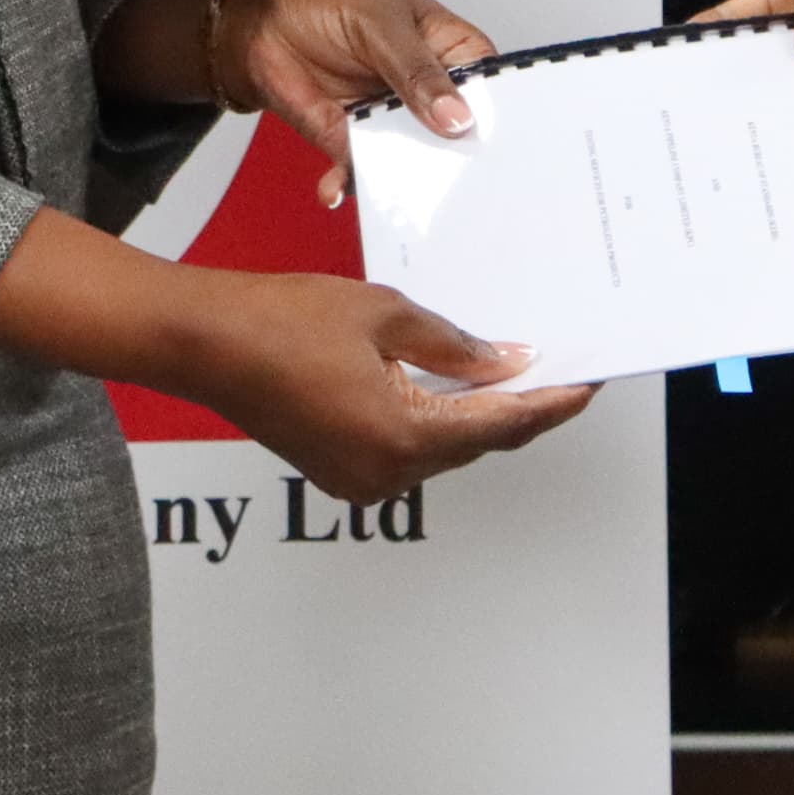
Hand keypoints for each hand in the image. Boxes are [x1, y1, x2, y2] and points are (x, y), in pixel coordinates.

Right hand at [182, 267, 595, 503]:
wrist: (206, 343)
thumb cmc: (282, 322)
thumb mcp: (387, 315)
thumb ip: (456, 346)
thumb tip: (507, 363)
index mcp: (404, 437)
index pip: (504, 425)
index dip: (552, 403)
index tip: (587, 384)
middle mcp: (386, 473)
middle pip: (477, 441)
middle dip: (521, 406)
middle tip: (559, 369)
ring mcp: (361, 479)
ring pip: (444, 447)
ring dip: (477, 413)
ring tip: (514, 371)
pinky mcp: (340, 472)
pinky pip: (408, 448)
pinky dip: (435, 419)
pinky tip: (453, 385)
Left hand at [210, 0, 494, 205]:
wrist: (255, 12)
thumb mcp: (381, 22)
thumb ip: (418, 71)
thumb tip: (457, 118)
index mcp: (451, 50)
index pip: (489, 92)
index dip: (496, 120)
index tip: (498, 152)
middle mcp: (427, 90)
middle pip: (456, 137)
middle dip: (454, 163)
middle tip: (453, 186)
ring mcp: (390, 117)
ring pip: (412, 162)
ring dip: (406, 182)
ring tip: (400, 195)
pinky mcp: (350, 139)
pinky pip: (361, 171)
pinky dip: (350, 184)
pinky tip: (337, 186)